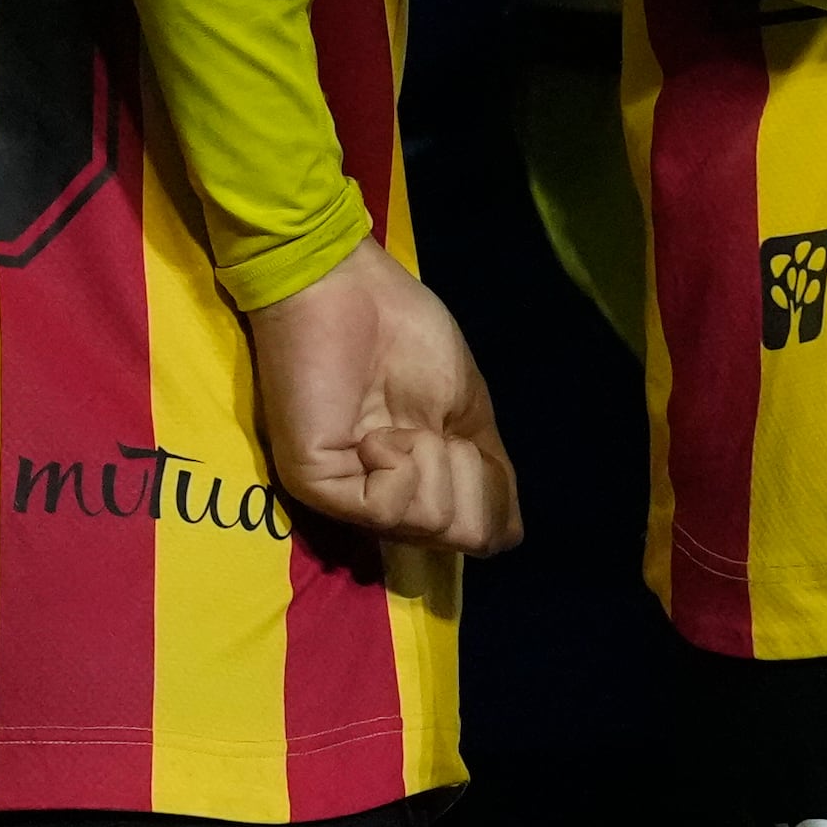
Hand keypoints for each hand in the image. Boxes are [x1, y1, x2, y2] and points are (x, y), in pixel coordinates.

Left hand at [246, 239, 520, 552]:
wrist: (348, 289)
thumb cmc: (407, 336)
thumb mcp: (468, 414)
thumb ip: (487, 475)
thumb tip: (507, 537)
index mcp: (423, 486)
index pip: (482, 536)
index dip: (492, 493)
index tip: (464, 440)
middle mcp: (386, 503)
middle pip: (464, 537)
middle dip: (468, 473)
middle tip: (432, 428)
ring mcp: (350, 498)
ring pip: (430, 524)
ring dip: (433, 460)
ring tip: (397, 422)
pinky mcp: (319, 486)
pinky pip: (389, 508)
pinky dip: (401, 462)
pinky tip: (374, 431)